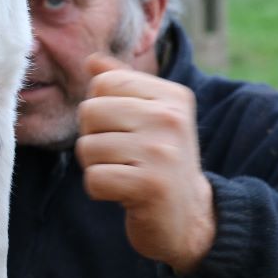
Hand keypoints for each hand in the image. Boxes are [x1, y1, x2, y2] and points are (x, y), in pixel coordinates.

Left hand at [75, 53, 215, 273]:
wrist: (189, 217)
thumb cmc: (159, 160)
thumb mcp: (149, 116)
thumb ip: (122, 84)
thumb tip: (91, 60)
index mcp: (172, 96)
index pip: (104, 83)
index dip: (101, 109)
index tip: (124, 130)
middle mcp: (171, 119)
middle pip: (90, 111)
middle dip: (93, 137)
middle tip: (121, 156)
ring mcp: (162, 153)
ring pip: (87, 147)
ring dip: (96, 166)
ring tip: (125, 173)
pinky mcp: (150, 186)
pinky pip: (93, 179)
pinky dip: (100, 190)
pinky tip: (124, 193)